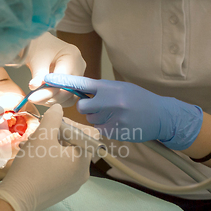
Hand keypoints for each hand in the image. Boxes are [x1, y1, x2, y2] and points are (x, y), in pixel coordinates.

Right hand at [0, 104, 90, 210]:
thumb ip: (53, 118)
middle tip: (41, 133)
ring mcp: (73, 185)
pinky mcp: (61, 192)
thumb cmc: (32, 166)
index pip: (89, 134)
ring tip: (33, 146)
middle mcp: (83, 174)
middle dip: (59, 136)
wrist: (17, 198)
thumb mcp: (42, 136)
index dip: (73, 125)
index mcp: (83, 160)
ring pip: (67, 158)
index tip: (55, 125)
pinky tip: (33, 160)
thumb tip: (58, 108)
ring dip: (52, 148)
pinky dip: (51, 161)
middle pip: (77, 146)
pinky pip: (61, 170)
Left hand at [25, 32, 85, 106]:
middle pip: (68, 91)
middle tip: (33, 98)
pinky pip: (66, 98)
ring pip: (68, 98)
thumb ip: (38, 74)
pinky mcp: (73, 85)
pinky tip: (42, 97)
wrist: (41, 46)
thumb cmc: (39, 47)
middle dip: (49, 97)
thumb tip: (34, 87)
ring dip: (52, 101)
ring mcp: (78, 77)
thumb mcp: (37, 59)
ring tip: (36, 97)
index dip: (49, 91)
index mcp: (73, 55)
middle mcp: (79, 67)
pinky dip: (54, 100)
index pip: (64, 80)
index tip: (33, 96)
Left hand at [44, 74, 203, 149]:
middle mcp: (111, 101)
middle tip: (101, 107)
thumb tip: (78, 92)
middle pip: (83, 106)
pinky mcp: (116, 132)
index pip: (82, 82)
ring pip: (91, 120)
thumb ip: (101, 89)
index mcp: (110, 87)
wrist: (161, 115)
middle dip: (88, 107)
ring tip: (116, 115)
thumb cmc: (139, 99)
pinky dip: (107, 128)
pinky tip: (120, 124)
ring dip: (99, 118)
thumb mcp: (121, 87)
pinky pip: (101, 130)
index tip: (48, 79)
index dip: (64, 81)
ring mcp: (114, 117)